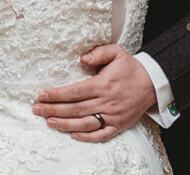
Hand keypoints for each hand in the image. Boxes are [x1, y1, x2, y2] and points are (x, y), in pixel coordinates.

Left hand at [33, 45, 154, 142]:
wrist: (152, 83)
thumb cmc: (131, 68)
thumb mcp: (117, 52)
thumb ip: (99, 52)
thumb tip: (83, 57)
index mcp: (103, 84)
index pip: (75, 91)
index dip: (57, 94)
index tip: (42, 95)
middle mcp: (106, 101)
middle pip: (75, 108)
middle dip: (54, 110)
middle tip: (37, 110)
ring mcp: (113, 115)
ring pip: (85, 123)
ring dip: (65, 124)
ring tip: (49, 122)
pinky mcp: (118, 125)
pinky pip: (101, 135)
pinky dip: (86, 137)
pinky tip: (73, 134)